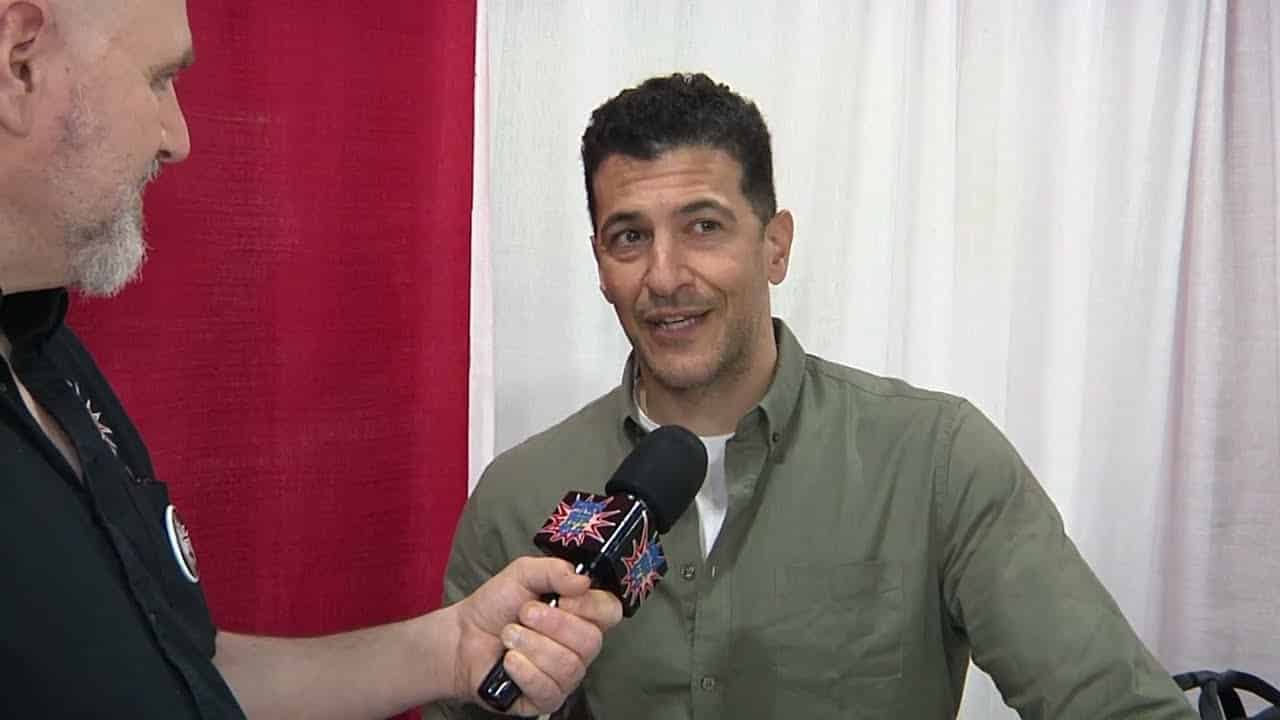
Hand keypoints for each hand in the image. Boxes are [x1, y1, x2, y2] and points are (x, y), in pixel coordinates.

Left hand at [447, 556, 621, 714]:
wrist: (462, 637)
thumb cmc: (496, 606)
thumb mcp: (523, 574)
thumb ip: (554, 569)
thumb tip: (583, 580)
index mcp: (582, 614)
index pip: (611, 612)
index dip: (588, 605)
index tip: (562, 597)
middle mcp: (579, 647)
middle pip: (591, 641)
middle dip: (552, 624)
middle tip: (524, 614)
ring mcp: (565, 675)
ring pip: (568, 666)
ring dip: (531, 645)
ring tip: (509, 636)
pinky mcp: (546, 699)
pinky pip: (549, 689)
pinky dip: (524, 671)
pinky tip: (509, 661)